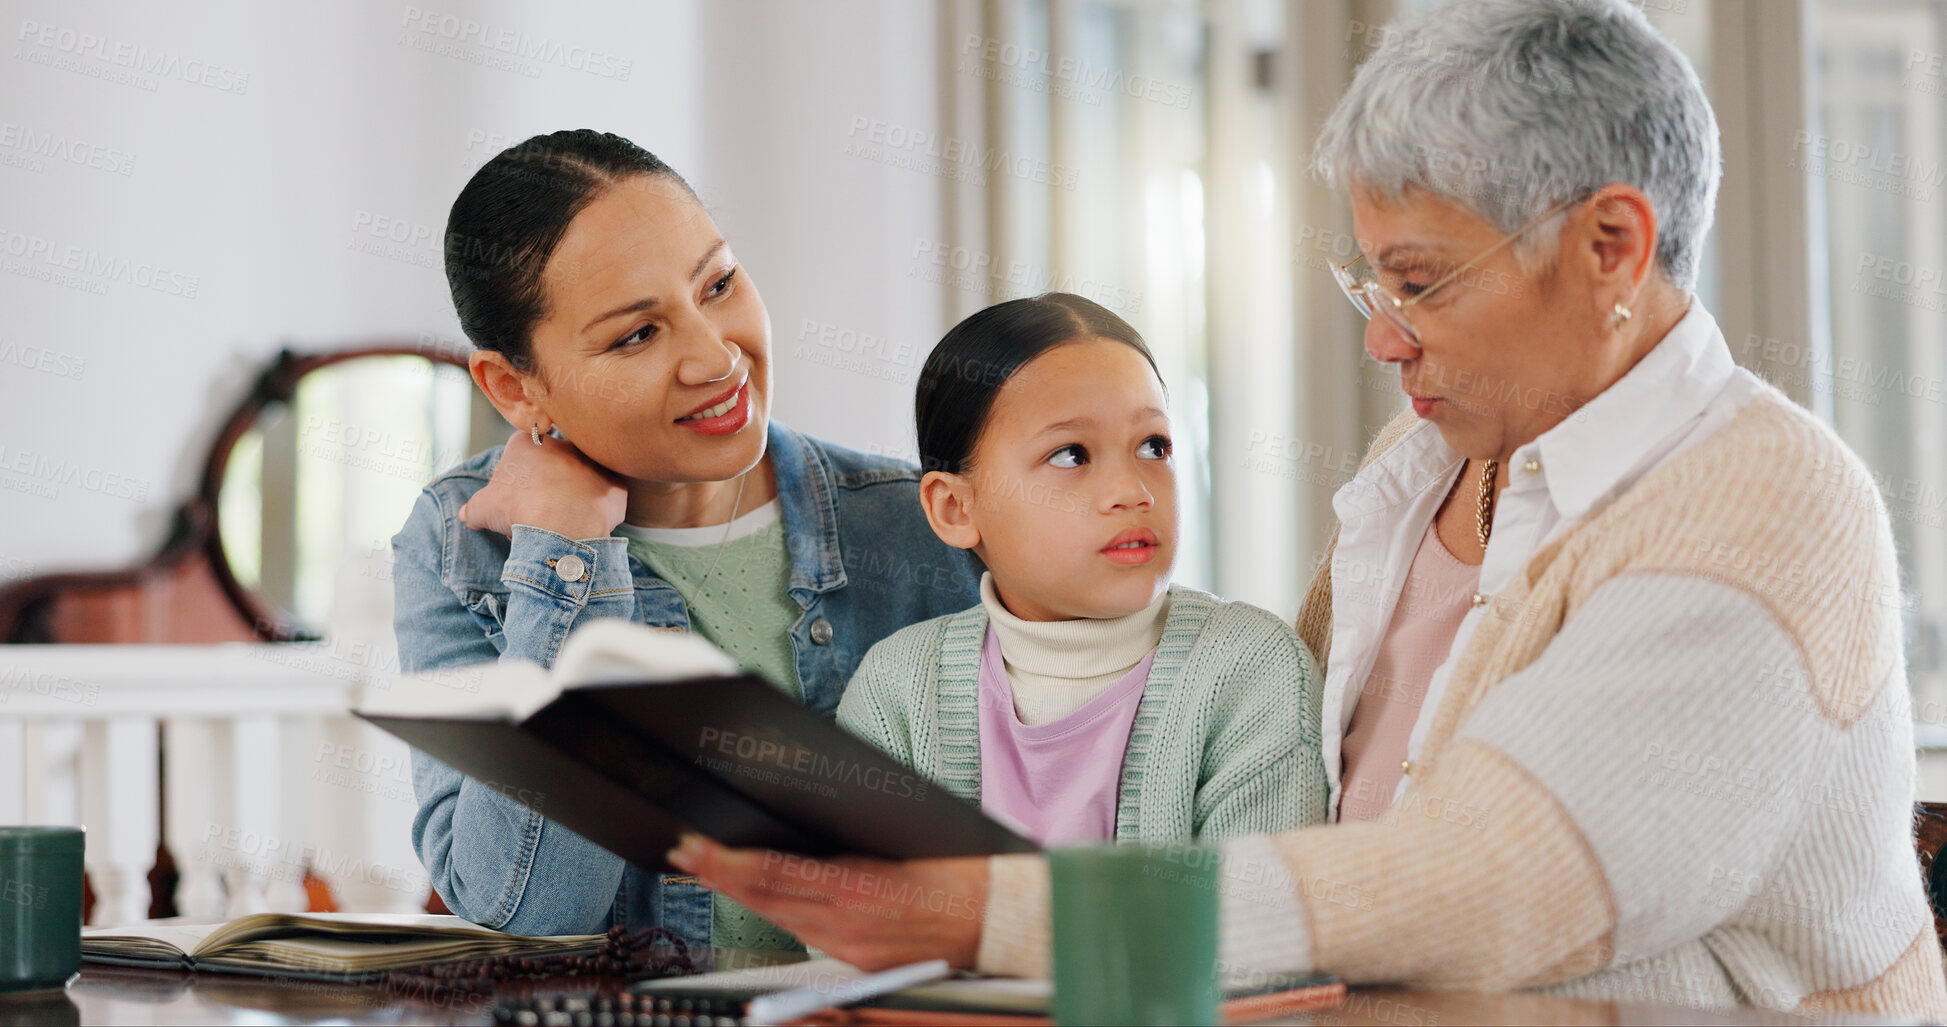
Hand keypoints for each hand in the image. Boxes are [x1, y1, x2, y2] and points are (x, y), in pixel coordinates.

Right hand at [458, 430, 628, 539]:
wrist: (559, 527)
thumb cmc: (517, 510)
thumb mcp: (482, 509)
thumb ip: (472, 508)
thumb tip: (466, 514)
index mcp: (528, 443)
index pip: (523, 453)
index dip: (519, 478)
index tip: (518, 498)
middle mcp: (564, 445)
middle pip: (555, 463)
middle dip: (549, 484)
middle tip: (542, 511)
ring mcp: (593, 463)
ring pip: (583, 478)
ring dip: (576, 495)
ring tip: (566, 521)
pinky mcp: (615, 485)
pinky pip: (607, 497)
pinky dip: (600, 510)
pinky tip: (589, 525)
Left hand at [669, 834, 987, 969]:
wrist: (1001, 921)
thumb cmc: (964, 875)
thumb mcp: (901, 848)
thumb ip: (847, 853)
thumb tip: (798, 842)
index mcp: (857, 892)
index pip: (773, 875)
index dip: (727, 862)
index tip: (697, 845)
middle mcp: (847, 928)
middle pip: (766, 900)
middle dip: (719, 875)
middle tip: (684, 851)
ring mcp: (852, 950)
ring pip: (780, 918)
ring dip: (740, 893)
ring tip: (707, 868)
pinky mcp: (861, 962)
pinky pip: (807, 934)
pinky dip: (776, 911)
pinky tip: (759, 896)